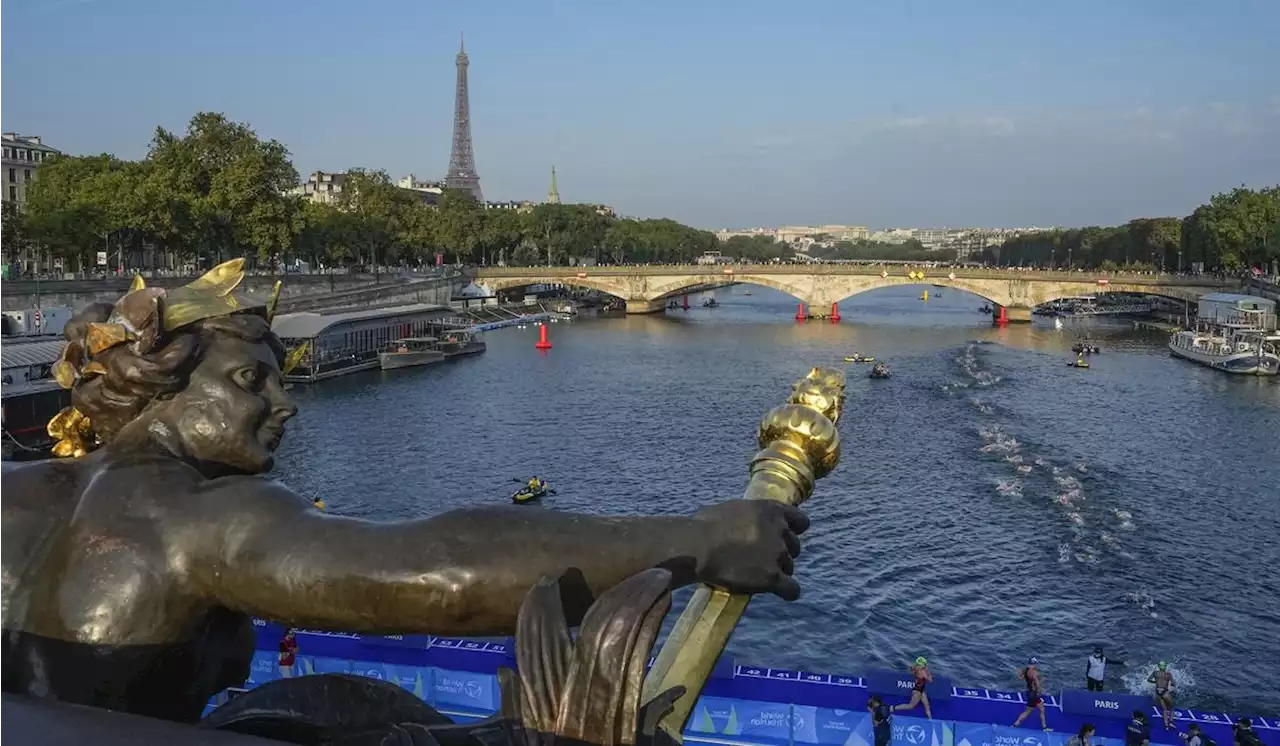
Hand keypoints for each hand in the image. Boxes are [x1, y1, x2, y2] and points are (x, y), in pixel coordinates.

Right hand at [691, 500, 809, 600]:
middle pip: (794, 546)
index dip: (793, 531)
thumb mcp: (733, 509)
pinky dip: (787, 592)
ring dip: (778, 571)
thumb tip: (746, 521)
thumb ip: (750, 515)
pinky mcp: (773, 577)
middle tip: (762, 559)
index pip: (801, 521)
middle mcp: (779, 530)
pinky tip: (780, 593)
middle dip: (781, 553)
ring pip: (790, 567)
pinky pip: (792, 589)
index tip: (783, 537)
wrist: (698, 547)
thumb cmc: (705, 526)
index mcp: (771, 510)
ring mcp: (778, 554)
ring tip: (758, 575)